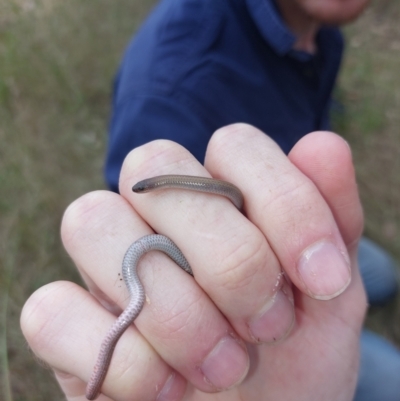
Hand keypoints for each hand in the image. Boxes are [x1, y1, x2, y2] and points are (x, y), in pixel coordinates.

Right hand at [21, 124, 366, 400]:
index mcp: (216, 191)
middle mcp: (152, 211)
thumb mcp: (329, 291)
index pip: (234, 144)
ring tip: (224, 367)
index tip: (323, 280)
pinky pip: (50, 309)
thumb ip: (332, 218)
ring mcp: (101, 261)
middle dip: (231, 258)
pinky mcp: (64, 322)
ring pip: (91, 222)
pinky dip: (124, 361)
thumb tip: (324, 144)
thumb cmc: (293, 351)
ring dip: (174, 310)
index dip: (285, 203)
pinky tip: (169, 390)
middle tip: (268, 325)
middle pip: (156, 168)